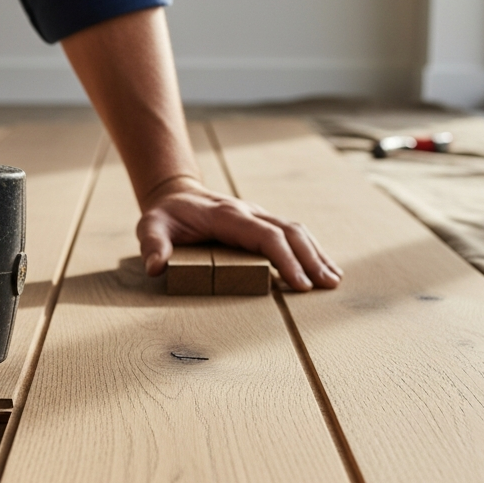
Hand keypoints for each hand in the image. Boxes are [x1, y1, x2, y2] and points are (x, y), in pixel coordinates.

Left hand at [137, 177, 341, 290]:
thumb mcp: (150, 226)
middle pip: (289, 232)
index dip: (285, 259)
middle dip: (311, 258)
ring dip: (316, 254)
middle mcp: (249, 212)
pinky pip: (292, 235)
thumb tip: (156, 266)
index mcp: (228, 215)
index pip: (266, 236)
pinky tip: (323, 268)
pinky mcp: (262, 224)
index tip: (300, 284)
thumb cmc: (165, 217)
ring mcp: (258, 216)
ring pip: (296, 231)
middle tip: (327, 285)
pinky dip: (310, 250)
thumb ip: (153, 244)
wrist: (174, 196)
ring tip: (333, 280)